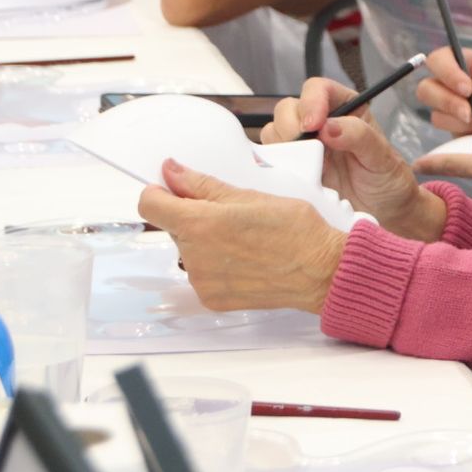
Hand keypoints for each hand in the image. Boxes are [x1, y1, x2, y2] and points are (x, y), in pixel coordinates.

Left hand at [137, 158, 347, 314]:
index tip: (177, 189)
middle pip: (172, 227)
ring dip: (205, 241)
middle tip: (232, 213)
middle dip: (193, 215)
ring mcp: (201, 282)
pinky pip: (202, 274)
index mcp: (199, 224)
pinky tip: (246, 260)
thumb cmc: (295, 229)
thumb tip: (170, 172)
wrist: (321, 271)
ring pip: (188, 250)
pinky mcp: (212, 300)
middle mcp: (193, 256)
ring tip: (244, 239)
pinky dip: (216, 264)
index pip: (150, 205)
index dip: (161, 192)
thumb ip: (202, 185)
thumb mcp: (250, 195)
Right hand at [262, 77, 446, 240]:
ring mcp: (303, 147)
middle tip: (305, 151)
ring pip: (273, 132)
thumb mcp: (383, 158)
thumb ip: (359, 137)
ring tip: (307, 169)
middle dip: (291, 126)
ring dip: (283, 148)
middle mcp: (320, 123)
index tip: (313, 125)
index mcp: (345, 109)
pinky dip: (275, 167)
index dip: (311, 102)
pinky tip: (296, 179)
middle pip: (288, 108)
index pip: (318, 89)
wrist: (384, 215)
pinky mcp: (292, 169)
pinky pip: (270, 160)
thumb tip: (328, 126)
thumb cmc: (388, 182)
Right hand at [416, 47, 471, 135]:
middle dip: (448, 104)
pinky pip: (452, 136)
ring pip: (438, 117)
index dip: (446, 73)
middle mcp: (453, 86)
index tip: (467, 89)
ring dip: (468, 122)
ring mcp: (454, 111)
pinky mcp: (458, 133)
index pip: (438, 60)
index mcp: (465, 63)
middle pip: (427, 90)